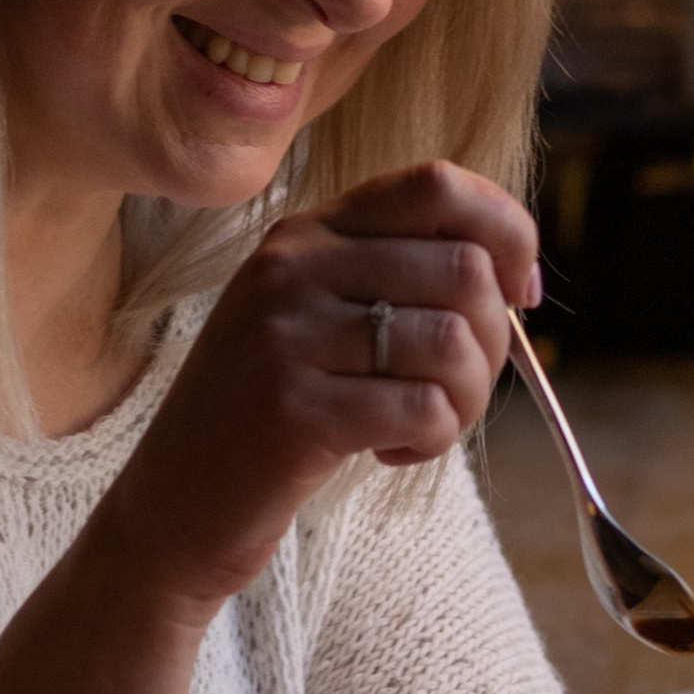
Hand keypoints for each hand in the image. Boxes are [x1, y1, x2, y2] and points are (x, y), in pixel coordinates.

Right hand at [94, 158, 538, 618]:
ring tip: (423, 426)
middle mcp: (290, 268)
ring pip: (453, 341)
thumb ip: (393, 277)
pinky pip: (425, 408)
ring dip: (466, 399)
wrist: (173, 507)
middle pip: (463, 269)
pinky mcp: (293, 411)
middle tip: (457, 389)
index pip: (435, 185)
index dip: (507, 231)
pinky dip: (433, 440)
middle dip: (495, 341)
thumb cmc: (268, 415)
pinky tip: (392, 452)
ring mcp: (285, 337)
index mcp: (303, 233)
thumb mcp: (314, 319)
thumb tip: (518, 276)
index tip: (520, 291)